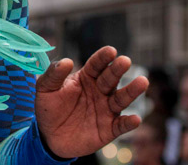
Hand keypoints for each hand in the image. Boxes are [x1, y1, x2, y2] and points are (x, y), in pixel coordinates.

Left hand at [34, 46, 148, 158]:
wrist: (49, 137)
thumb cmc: (49, 108)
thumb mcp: (45, 89)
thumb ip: (54, 74)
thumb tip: (67, 61)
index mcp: (86, 78)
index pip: (96, 65)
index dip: (103, 58)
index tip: (111, 50)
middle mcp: (100, 91)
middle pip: (111, 79)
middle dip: (118, 70)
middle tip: (125, 61)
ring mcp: (106, 110)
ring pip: (121, 99)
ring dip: (131, 91)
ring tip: (142, 82)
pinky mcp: (109, 129)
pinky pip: (121, 126)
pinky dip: (129, 123)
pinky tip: (135, 119)